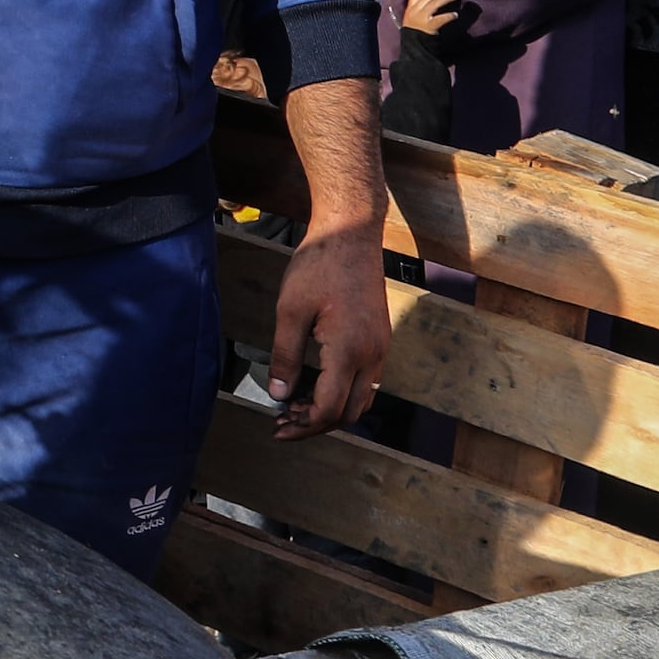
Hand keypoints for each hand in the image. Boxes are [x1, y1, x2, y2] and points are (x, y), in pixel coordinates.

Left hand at [264, 217, 390, 439]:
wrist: (351, 231)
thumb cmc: (319, 264)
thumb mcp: (290, 310)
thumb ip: (285, 357)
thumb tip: (278, 396)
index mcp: (349, 350)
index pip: (329, 410)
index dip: (303, 426)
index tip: (278, 426)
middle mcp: (372, 355)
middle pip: (350, 413)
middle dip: (315, 425)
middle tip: (283, 422)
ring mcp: (381, 347)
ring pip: (362, 400)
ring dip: (331, 411)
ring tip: (295, 407)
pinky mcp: (380, 338)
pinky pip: (366, 381)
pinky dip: (342, 392)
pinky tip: (316, 385)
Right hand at [400, 0, 465, 37]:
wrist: (413, 51)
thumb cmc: (416, 35)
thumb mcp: (413, 20)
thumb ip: (420, 10)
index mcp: (409, 9)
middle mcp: (414, 12)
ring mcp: (420, 19)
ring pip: (434, 3)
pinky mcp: (428, 27)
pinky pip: (440, 18)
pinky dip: (449, 15)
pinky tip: (455, 15)